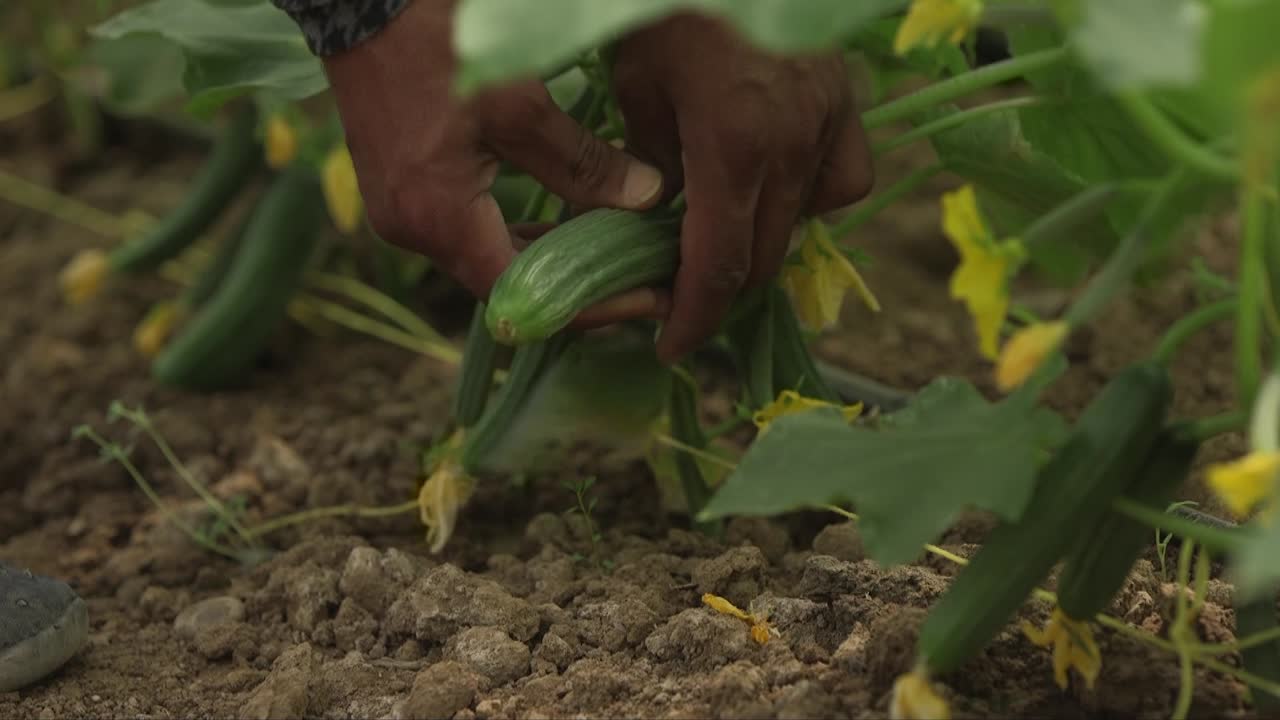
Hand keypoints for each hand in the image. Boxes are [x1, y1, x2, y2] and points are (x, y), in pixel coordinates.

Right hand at [320, 0, 668, 323]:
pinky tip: (559, 220)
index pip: (525, 293)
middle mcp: (412, 230)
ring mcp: (401, 212)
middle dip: (575, 285)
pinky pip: (467, 231)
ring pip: (487, 259)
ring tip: (611, 249)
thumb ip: (583, 164)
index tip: (647, 299)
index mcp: (438, 220)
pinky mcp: (401, 190)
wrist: (361, 1)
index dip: (589, 302)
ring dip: (546, 258)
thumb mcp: (521, 106)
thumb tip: (648, 198)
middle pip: (506, 284)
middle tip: (640, 275)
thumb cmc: (438, 44)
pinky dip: (515, 233)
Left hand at [612, 13, 874, 361]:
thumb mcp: (636, 84)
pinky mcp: (846, 99)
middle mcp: (794, 145)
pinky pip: (841, 178)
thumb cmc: (663, 6)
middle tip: (675, 294)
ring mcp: (830, 121)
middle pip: (763, 258)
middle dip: (718, 290)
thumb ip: (651, 164)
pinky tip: (773, 183)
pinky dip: (808, 198)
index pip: (719, 267)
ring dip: (758, 246)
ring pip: (804, 225)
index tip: (669, 345)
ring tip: (715, 237)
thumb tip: (658, 219)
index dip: (693, 318)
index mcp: (734, 147)